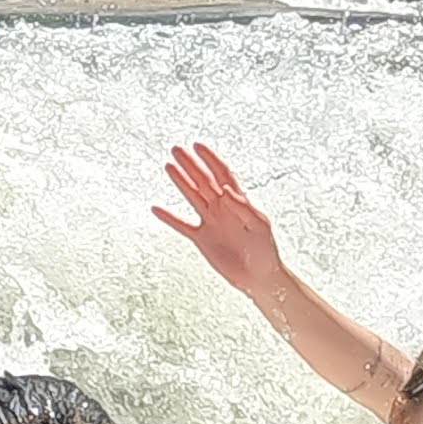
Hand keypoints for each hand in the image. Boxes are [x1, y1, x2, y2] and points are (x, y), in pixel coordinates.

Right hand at [152, 142, 286, 296]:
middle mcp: (222, 208)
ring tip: (169, 166)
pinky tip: (157, 209)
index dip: (211, 159)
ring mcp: (211, 222)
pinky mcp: (202, 239)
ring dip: (181, 181)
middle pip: (204, 180)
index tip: (199, 146)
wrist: (259, 277)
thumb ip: (244, 208)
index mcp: (238, 202)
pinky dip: (169, 217)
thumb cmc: (265, 252)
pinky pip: (182, 225)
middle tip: (177, 149)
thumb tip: (227, 191)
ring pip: (192, 196)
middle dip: (191, 164)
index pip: (223, 174)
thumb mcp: (260, 227)